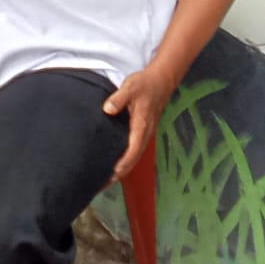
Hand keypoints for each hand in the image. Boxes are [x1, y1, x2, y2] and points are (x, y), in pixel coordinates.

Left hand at [102, 66, 173, 181]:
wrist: (160, 80)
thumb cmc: (144, 84)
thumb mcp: (130, 88)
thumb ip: (118, 99)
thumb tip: (107, 110)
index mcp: (141, 125)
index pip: (132, 150)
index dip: (123, 163)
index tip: (112, 174)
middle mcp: (144, 133)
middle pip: (134, 158)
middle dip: (120, 172)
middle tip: (104, 183)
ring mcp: (144, 133)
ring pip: (134, 155)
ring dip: (123, 168)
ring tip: (107, 178)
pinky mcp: (142, 130)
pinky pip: (134, 149)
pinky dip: (126, 159)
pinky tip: (116, 161)